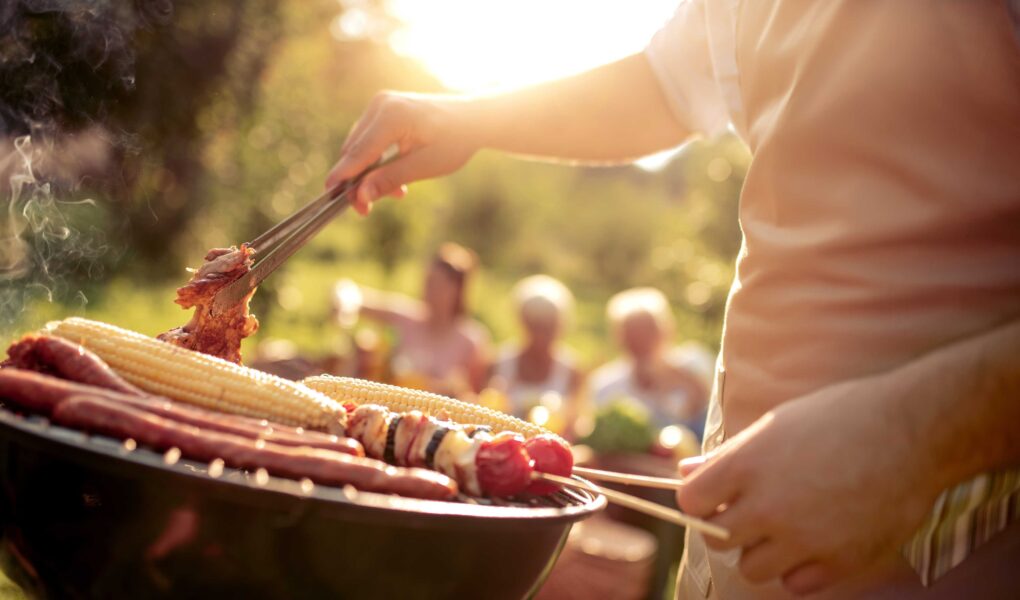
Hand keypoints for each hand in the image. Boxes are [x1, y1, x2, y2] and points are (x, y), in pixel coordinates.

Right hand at [325, 92, 478, 214]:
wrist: (473, 119)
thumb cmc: (455, 141)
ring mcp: (380, 105)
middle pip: (355, 150)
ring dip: (369, 173)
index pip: (359, 152)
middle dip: (358, 181)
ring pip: (359, 147)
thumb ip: (391, 179)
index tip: (328, 196)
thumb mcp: (426, 166)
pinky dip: (376, 161)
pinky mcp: (382, 110)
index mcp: (392, 115)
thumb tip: (360, 196)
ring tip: (397, 193)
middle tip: (365, 210)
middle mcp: (381, 104)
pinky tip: (396, 179)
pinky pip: (369, 140)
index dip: (343, 176)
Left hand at [676, 374, 941, 595]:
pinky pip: (795, 584)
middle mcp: (769, 506)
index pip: (691, 501)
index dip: (699, 499)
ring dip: (762, 550)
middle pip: (717, 539)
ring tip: (786, 525)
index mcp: (747, 465)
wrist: (912, 430)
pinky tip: (814, 541)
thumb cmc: (840, 417)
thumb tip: (686, 471)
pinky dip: (799, 568)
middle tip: (755, 507)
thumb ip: (729, 455)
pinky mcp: (840, 561)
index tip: (715, 494)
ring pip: (752, 568)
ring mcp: (804, 538)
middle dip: (730, 525)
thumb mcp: (776, 424)